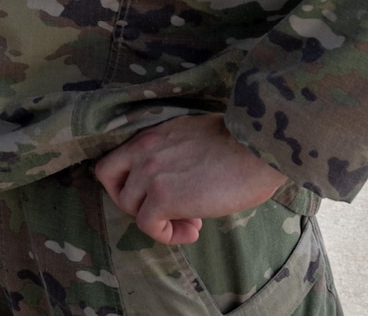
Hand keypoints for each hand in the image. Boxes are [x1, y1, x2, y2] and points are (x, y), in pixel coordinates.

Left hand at [93, 114, 288, 245]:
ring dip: (158, 219)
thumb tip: (175, 180)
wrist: (258, 148)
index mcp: (151, 134)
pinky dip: (167, 234)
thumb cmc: (240, 143)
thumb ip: (172, 152)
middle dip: (133, 197)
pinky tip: (193, 231)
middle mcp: (143, 150)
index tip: (160, 189)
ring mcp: (150, 173)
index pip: (117, 157)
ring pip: (129, 205)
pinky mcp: (163, 197)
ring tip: (191, 220)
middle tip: (164, 208)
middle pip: (108, 178)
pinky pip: (148, 225)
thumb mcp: (192, 136)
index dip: (130, 178)